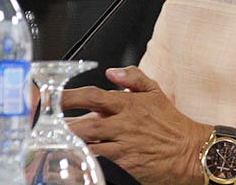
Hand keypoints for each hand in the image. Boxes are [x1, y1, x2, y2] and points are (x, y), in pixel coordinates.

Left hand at [63, 67, 209, 184]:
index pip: (93, 95)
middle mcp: (125, 122)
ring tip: (52, 137)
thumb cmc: (172, 124)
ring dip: (70, 139)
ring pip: (90, 140)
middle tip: (44, 120)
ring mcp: (124, 144)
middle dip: (63, 120)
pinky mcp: (126, 163)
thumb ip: (133, 78)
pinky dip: (85, 156)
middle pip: (86, 119)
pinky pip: (99, 158)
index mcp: (129, 103)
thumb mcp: (156, 92)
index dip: (70, 95)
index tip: (54, 96)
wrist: (191, 152)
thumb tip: (112, 72)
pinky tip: (73, 154)